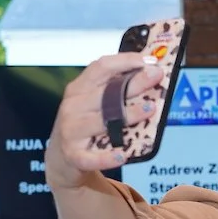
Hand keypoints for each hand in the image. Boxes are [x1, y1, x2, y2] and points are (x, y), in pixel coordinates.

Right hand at [45, 53, 164, 188]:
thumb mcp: (94, 103)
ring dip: (127, 114)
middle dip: (134, 83)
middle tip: (156, 77)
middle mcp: (73, 107)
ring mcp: (71, 131)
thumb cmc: (84, 124)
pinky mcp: (73, 156)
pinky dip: (107, 157)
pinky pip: (92, 157)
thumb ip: (115, 91)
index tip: (149, 60)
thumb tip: (150, 77)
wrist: (61, 157)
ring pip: (100, 121)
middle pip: (106, 92)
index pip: (101, 67)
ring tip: (150, 108)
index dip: (125, 60)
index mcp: (79, 89)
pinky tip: (122, 155)